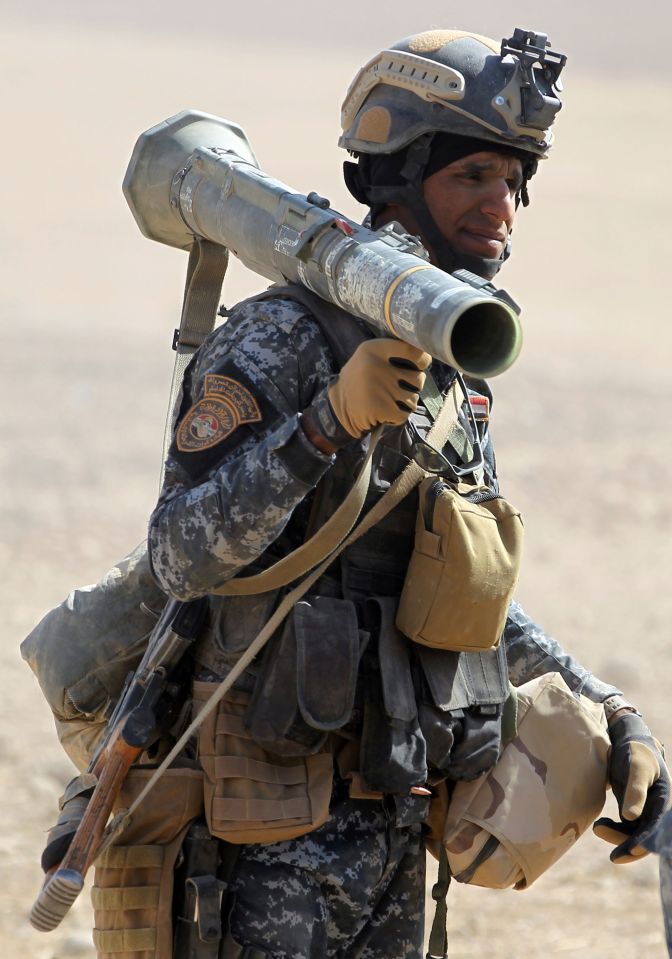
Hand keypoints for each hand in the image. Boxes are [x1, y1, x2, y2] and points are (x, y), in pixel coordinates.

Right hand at [327, 338, 430, 438]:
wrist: (338, 407)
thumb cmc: (361, 381)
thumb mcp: (370, 357)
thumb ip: (394, 353)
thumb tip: (426, 357)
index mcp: (374, 348)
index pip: (413, 350)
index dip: (423, 360)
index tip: (421, 364)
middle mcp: (376, 366)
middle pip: (418, 378)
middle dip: (413, 386)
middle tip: (399, 388)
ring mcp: (379, 388)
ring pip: (413, 398)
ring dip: (405, 403)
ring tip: (389, 401)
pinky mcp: (380, 408)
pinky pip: (404, 414)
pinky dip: (398, 417)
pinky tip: (385, 412)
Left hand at [593, 712, 670, 862]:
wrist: (628, 743)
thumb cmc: (636, 752)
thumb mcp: (637, 767)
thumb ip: (635, 790)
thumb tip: (631, 817)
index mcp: (664, 800)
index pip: (656, 827)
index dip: (646, 841)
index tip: (632, 851)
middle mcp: (656, 810)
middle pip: (645, 836)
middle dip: (630, 847)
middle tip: (614, 858)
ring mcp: (644, 811)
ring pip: (633, 834)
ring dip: (618, 838)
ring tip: (598, 828)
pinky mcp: (631, 810)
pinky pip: (624, 828)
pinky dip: (613, 830)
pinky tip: (600, 825)